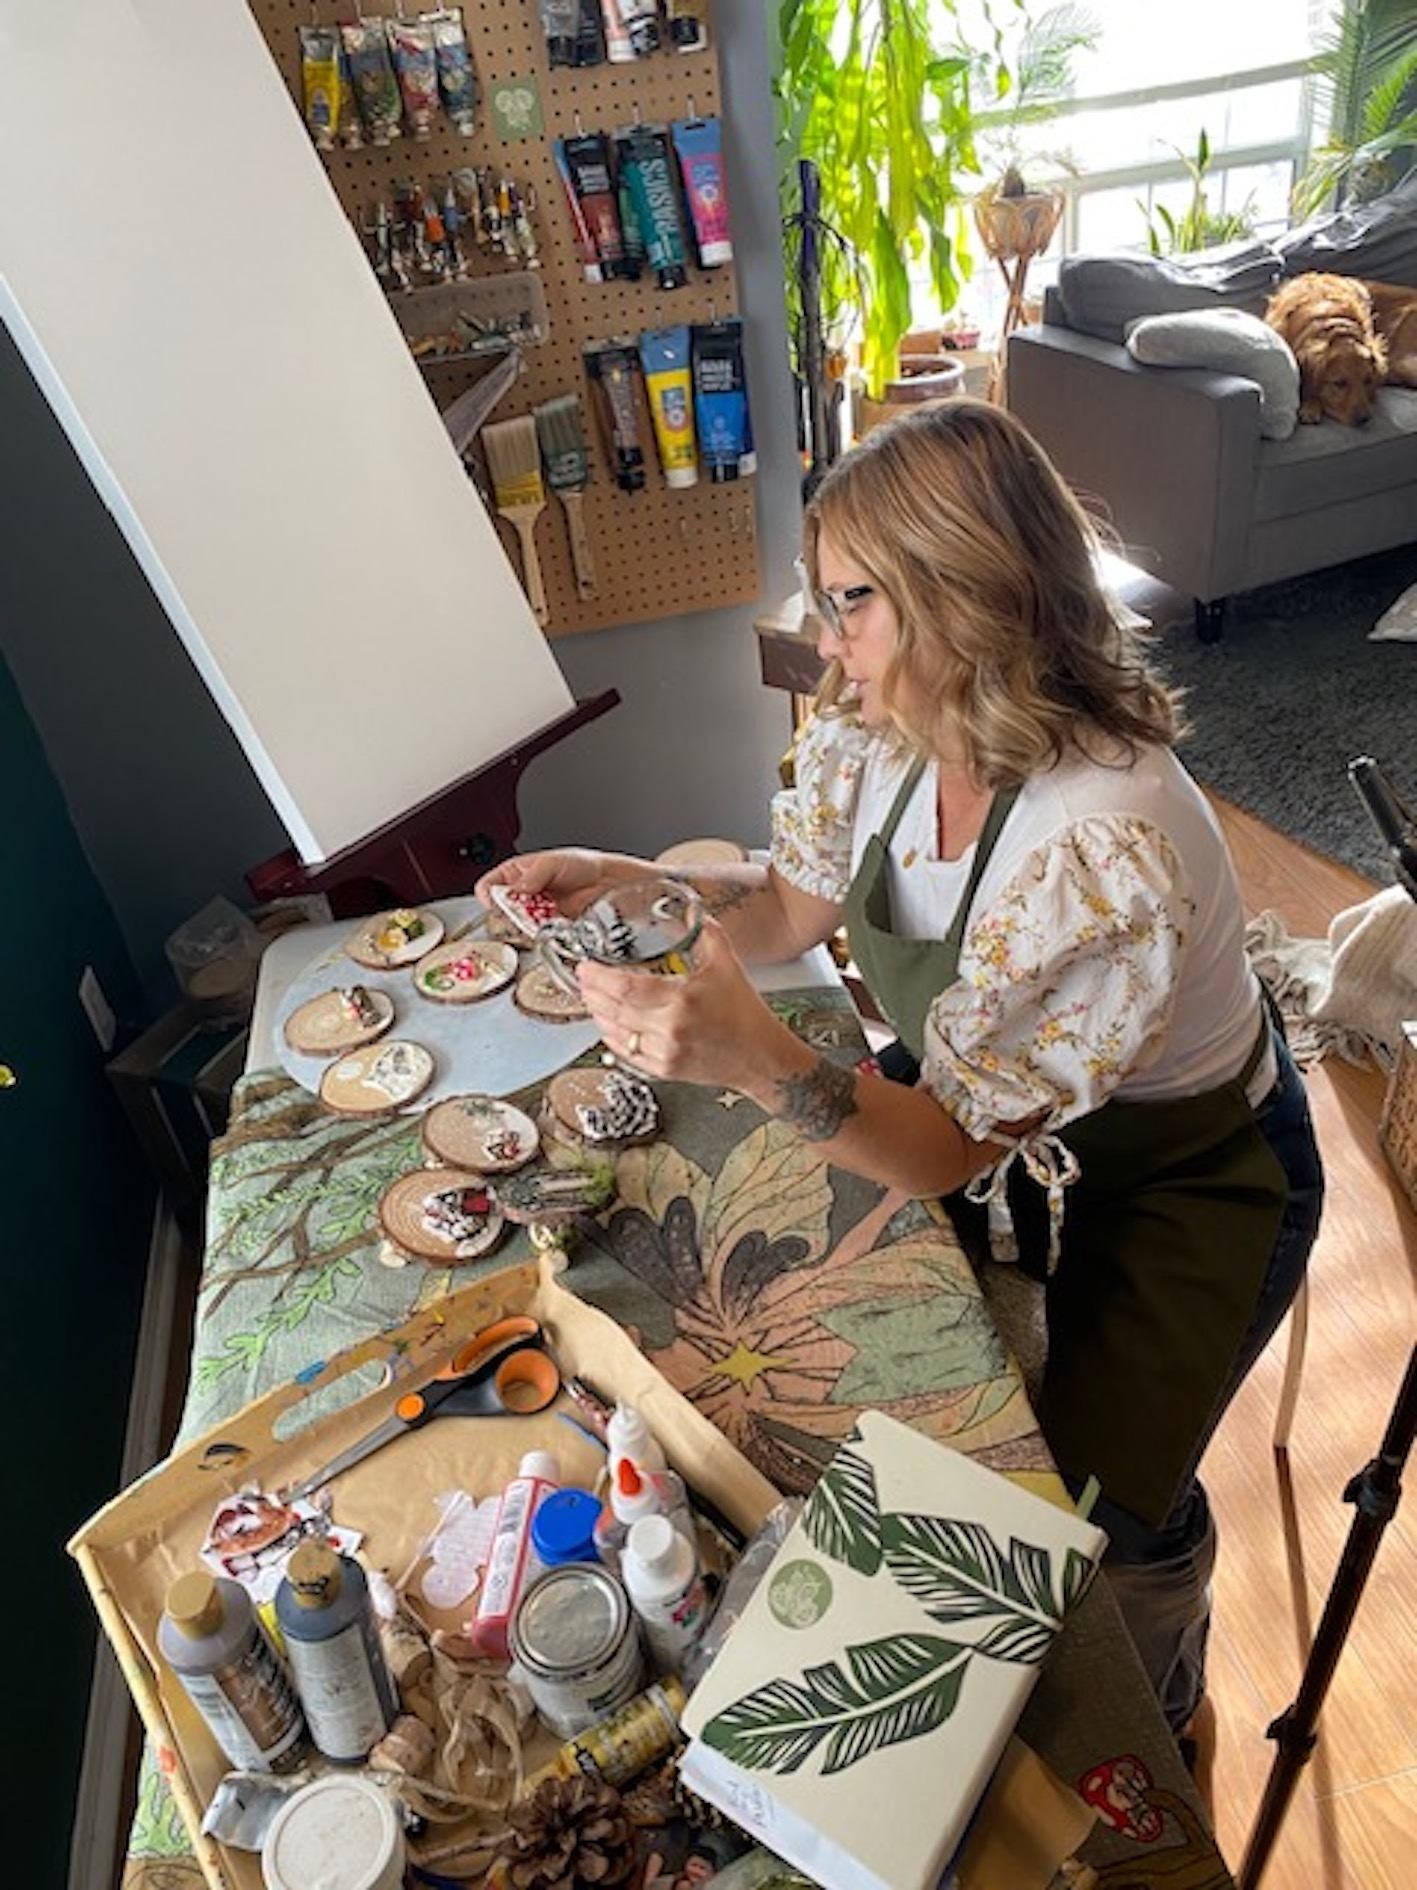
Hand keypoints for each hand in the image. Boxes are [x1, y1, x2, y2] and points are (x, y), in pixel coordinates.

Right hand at [473, 848, 651, 918]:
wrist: (611, 882)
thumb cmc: (584, 865)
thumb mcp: (555, 862)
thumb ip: (533, 875)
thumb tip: (517, 888)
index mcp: (517, 874)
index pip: (490, 886)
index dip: (489, 896)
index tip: (498, 902)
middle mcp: (524, 895)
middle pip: (502, 911)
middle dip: (510, 913)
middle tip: (525, 909)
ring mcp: (537, 913)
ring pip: (519, 926)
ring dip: (528, 924)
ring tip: (544, 913)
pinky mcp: (551, 929)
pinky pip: (539, 936)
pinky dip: (543, 934)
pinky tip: (554, 924)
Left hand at [575, 918, 795, 1091]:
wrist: (761, 1058)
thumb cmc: (746, 1014)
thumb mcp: (728, 964)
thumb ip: (706, 933)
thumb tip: (691, 911)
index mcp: (683, 1000)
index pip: (627, 988)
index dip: (599, 977)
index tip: (586, 967)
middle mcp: (670, 1028)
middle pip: (615, 1010)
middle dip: (592, 993)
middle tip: (582, 979)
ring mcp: (665, 1052)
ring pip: (616, 1033)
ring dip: (598, 1014)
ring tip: (591, 998)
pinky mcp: (664, 1070)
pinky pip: (627, 1053)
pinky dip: (612, 1037)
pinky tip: (608, 1024)